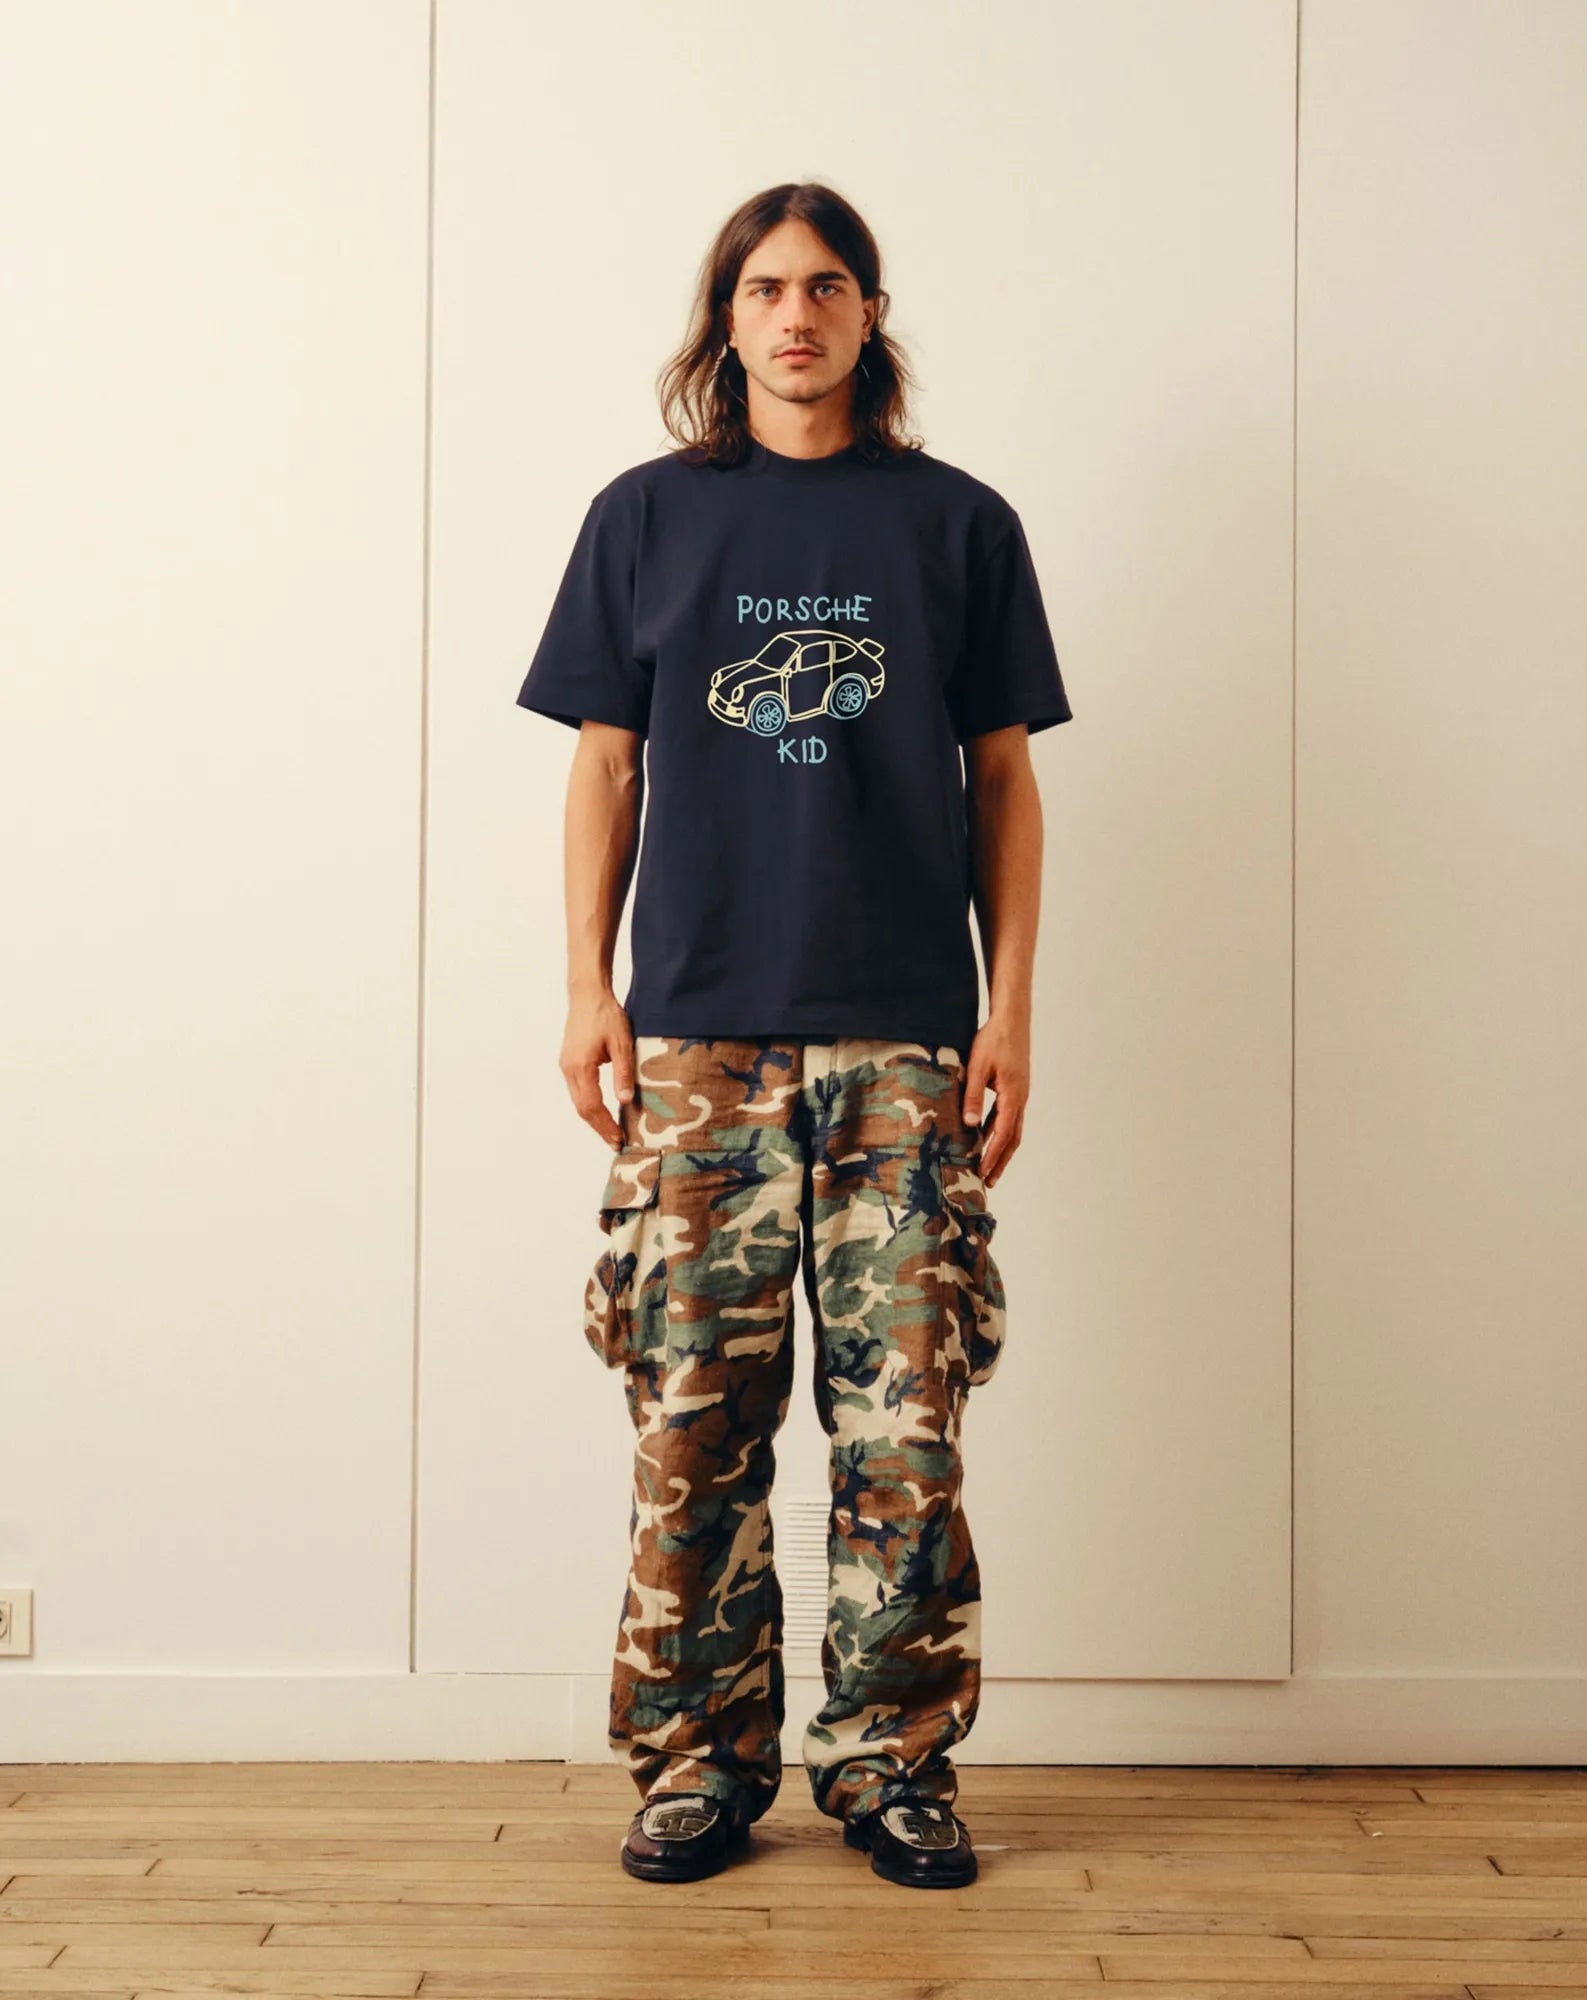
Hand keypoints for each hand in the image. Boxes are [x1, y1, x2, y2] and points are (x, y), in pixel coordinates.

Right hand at [561, 992, 637, 1147]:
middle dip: (599, 1127)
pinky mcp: (568, 1062)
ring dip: (593, 1118)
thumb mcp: (622, 1043)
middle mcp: (568, 1069)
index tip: (619, 1138)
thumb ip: (623, 1073)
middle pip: (582, 1108)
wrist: (587, 994)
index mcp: (581, 1066)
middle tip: (615, 1142)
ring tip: (610, 1131)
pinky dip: (589, 1104)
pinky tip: (602, 1110)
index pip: (592, 1105)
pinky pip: (577, 1090)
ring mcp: (566, 1065)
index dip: (605, 1125)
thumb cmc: (606, 1014)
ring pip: (577, 1101)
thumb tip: (625, 1101)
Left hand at [962, 1013, 1027, 1188]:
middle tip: (989, 1181)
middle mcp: (1020, 1099)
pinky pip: (1008, 1116)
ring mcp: (1020, 1094)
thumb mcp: (978, 1066)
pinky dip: (998, 1131)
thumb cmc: (994, 1040)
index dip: (992, 1156)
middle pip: (1012, 1138)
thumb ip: (973, 1095)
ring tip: (988, 1167)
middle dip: (1000, 1161)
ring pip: (1012, 1129)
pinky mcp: (1015, 1089)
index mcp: (1013, 1096)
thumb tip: (970, 1125)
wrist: (1011, 1019)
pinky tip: (985, 1137)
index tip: (982, 1173)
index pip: (1002, 1135)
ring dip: (1000, 1149)